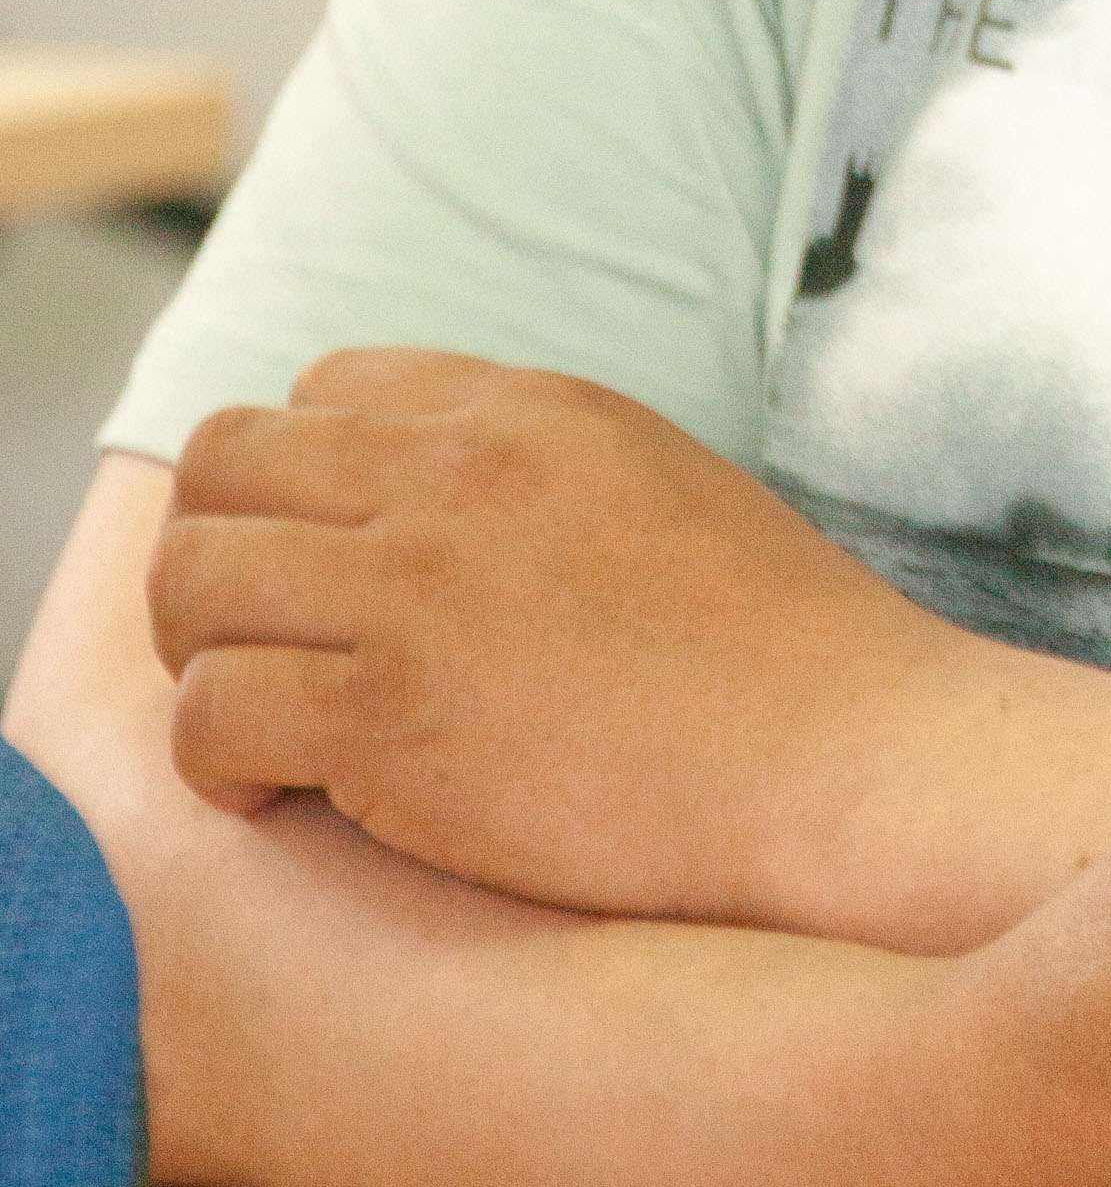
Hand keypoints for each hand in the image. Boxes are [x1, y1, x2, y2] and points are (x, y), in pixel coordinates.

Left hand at [148, 353, 960, 926]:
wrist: (846, 764)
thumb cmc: (780, 659)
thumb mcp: (661, 487)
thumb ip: (540, 472)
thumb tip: (437, 502)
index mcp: (527, 410)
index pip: (321, 389)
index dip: (301, 486)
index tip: (331, 574)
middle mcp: (454, 476)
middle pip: (223, 464)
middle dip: (219, 557)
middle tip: (267, 649)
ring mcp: (414, 590)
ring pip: (187, 582)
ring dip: (202, 659)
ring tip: (267, 724)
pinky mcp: (388, 717)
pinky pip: (209, 712)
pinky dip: (217, 763)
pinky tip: (283, 796)